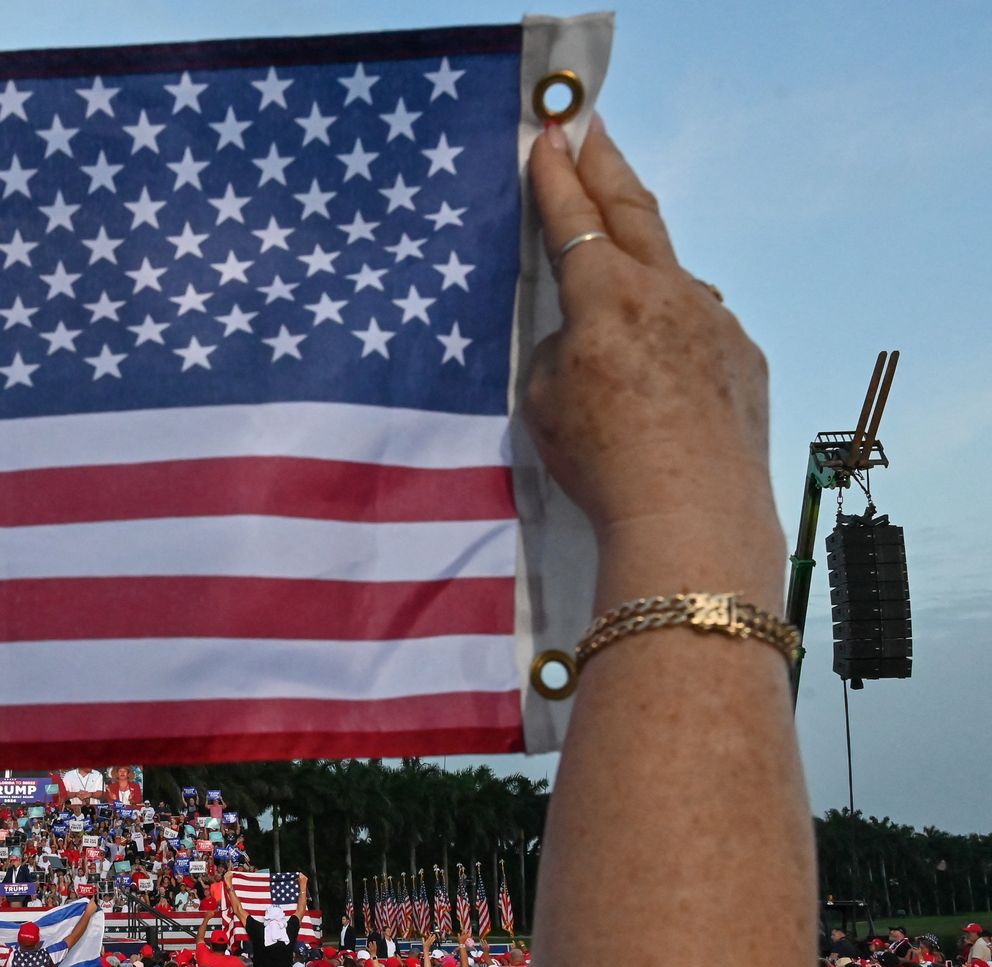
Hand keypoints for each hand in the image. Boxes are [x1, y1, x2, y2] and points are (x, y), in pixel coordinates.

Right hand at [526, 115, 775, 546]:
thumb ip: (560, 348)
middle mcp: (666, 292)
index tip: (548, 134)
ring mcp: (714, 322)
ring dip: (642, 253)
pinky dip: (673, 325)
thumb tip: (586, 336)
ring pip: (670, 272)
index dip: (554, 176)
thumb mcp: (543, 400)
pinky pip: (699, 325)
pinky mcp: (745, 358)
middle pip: (632, 211)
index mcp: (606, 295)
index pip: (572, 218)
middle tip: (590, 130)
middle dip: (605, 166)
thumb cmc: (601, 460)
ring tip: (622, 252)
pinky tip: (661, 358)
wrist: (694, 515)